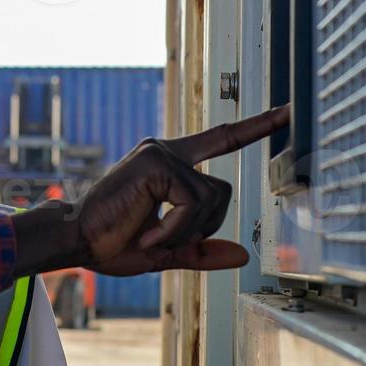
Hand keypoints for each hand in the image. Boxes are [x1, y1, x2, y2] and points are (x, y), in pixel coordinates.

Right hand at [11, 105, 289, 276]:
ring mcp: (160, 153)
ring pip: (211, 199)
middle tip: (162, 241)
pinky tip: (147, 234)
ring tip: (149, 237)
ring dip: (185, 230)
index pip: (223, 139)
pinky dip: (174, 228)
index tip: (288, 110)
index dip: (257, 126)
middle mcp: (167, 151)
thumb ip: (202, 251)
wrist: (77, 241)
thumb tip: (243, 255)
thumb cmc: (112, 243)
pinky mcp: (155, 162)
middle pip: (223, 192)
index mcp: (172, 166)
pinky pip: (191, 203)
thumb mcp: (166, 252)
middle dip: (202, 227)